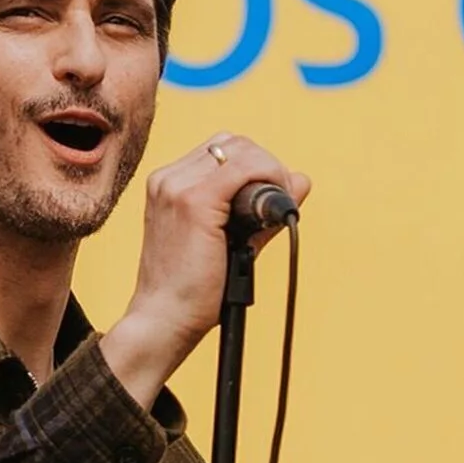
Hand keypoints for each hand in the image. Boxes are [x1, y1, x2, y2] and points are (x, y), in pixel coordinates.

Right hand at [100, 133, 310, 405]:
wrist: (163, 319)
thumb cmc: (189, 290)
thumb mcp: (225, 240)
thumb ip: (259, 210)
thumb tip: (300, 180)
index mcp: (168, 185)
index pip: (221, 150)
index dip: (254, 166)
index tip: (269, 197)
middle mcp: (168, 179)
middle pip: (233, 143)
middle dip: (265, 165)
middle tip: (277, 202)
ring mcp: (178, 187)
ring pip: (242, 150)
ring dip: (270, 171)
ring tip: (273, 208)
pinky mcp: (194, 201)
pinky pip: (245, 169)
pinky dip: (268, 178)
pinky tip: (271, 205)